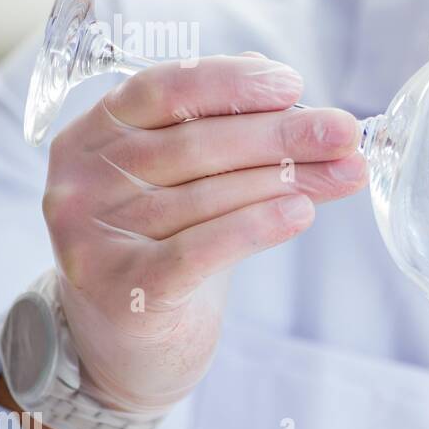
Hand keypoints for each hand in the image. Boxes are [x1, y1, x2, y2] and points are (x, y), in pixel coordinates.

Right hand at [41, 54, 367, 415]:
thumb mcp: (189, 181)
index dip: (233, 83)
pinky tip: (302, 213)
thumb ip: (227, 132)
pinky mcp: (122, 289)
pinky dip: (256, 227)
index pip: (164, 90)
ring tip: (345, 173)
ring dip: (288, 180)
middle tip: (345, 133)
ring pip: (208, 195)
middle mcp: (83, 179)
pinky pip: (199, 250)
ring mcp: (93, 236)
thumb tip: (291, 95)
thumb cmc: (165, 246)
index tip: (295, 86)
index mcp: (95, 134)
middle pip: (196, 144)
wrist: (127, 344)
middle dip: (282, 135)